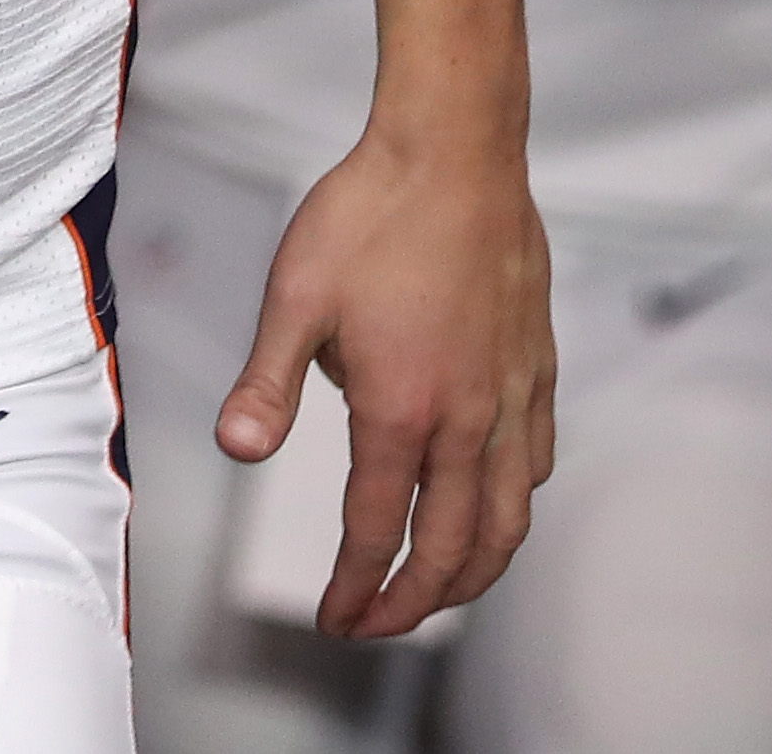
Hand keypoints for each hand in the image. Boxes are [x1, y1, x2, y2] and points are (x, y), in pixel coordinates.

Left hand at [215, 132, 556, 638]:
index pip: (378, 529)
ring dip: (475, 573)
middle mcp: (468, 415)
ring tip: (439, 593)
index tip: (336, 619)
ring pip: (509, 518)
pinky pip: (535, 462)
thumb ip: (267, 383)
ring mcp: (511, 392)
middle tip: (377, 624)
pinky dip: (513, 508)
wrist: (455, 146)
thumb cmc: (370, 212)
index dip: (356, 587)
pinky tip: (492, 507)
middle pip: (453, 546)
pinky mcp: (536, 363)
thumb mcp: (295, 295)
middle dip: (414, 602)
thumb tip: (235, 450)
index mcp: (403, 407)